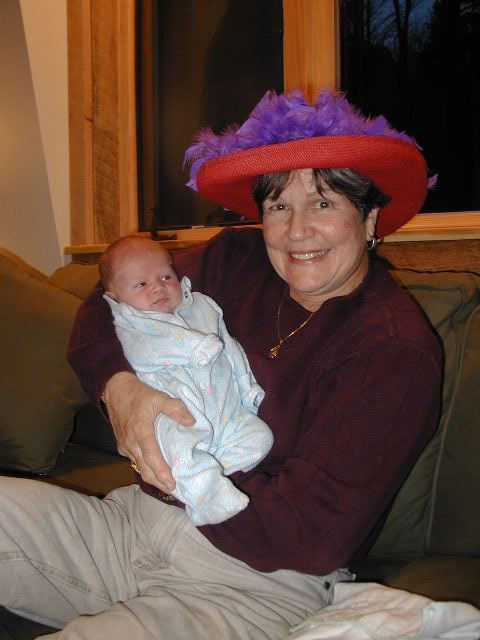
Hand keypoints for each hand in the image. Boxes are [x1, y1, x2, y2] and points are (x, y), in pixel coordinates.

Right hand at [103, 372, 194, 491]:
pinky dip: (145, 469)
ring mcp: (125, 446)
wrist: (115, 391)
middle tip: (175, 491)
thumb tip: (191, 421)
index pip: (151, 456)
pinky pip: (134, 461)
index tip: (172, 484)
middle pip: (145, 469)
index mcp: (140, 431)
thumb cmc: (138, 394)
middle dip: (159, 483)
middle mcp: (131, 443)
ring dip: (153, 478)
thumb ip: (175, 408)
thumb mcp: (158, 397)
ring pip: (139, 468)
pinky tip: (156, 471)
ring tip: (168, 486)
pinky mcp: (122, 447)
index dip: (161, 472)